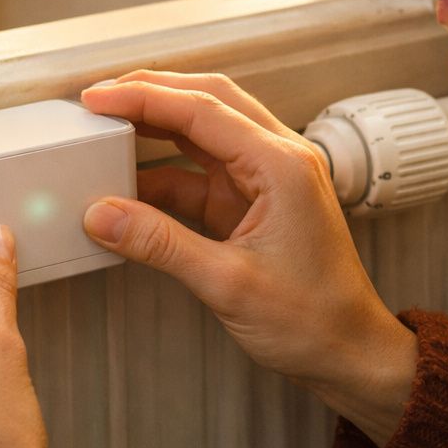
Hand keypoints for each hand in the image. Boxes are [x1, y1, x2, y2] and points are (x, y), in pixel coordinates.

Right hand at [81, 71, 416, 443]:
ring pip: (204, 130)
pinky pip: (201, 170)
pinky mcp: (253, 200)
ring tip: (108, 128)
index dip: (143, 98)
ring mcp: (266, 177)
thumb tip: (100, 215)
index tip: (96, 99)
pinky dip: (164, 171)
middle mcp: (278, 158)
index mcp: (281, 165)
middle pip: (206, 101)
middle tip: (98, 99)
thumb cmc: (312, 320)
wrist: (351, 353)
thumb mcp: (226, 282)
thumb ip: (159, 243)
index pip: (202, 110)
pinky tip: (129, 182)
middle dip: (150, 93)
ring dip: (157, 126)